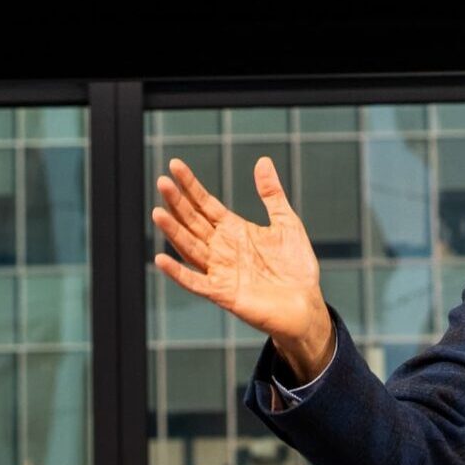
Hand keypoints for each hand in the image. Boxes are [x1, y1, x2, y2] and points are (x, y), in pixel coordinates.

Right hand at [152, 156, 334, 380]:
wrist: (306, 305)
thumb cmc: (295, 266)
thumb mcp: (286, 223)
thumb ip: (271, 194)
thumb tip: (262, 160)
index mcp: (233, 230)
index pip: (205, 204)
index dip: (190, 186)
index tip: (175, 165)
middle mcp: (221, 248)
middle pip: (193, 222)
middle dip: (177, 202)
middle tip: (162, 181)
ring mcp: (220, 271)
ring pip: (189, 247)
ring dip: (173, 231)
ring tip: (157, 211)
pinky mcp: (223, 294)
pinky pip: (195, 282)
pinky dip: (178, 273)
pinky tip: (161, 259)